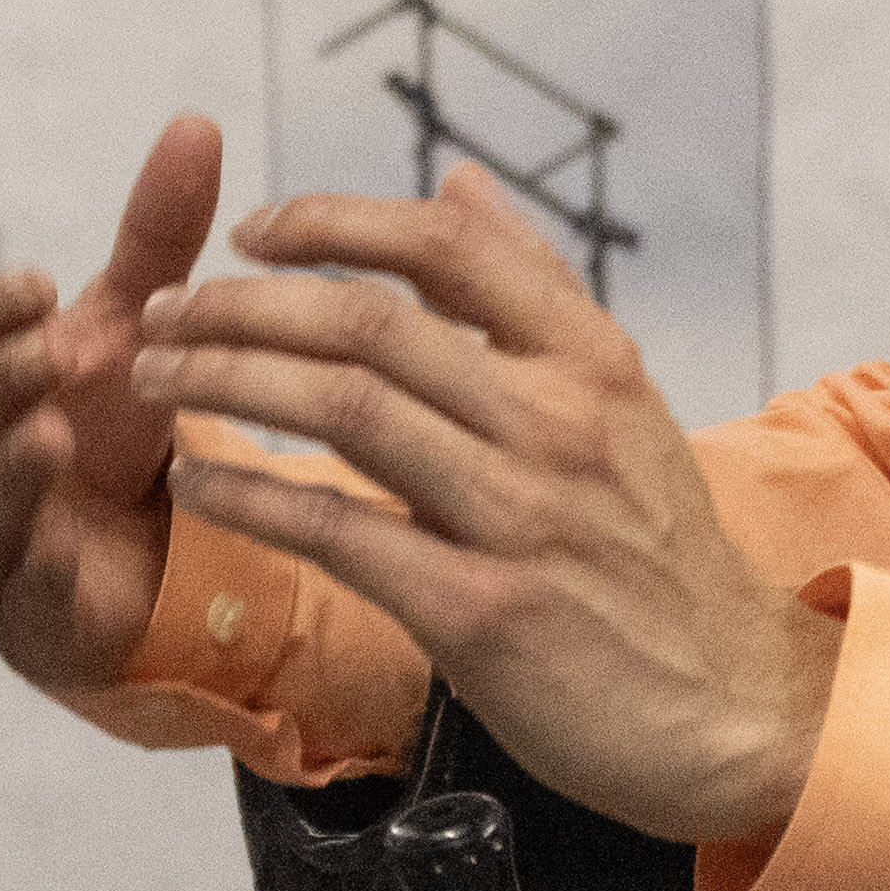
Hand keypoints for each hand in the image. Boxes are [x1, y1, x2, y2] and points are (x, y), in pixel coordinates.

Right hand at [0, 120, 232, 704]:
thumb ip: (157, 233)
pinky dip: (37, 566)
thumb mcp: (137, 326)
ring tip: (57, 435)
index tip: (42, 284)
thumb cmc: (115, 428)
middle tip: (68, 349)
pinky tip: (68, 547)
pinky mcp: (22, 612)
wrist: (142, 554)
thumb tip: (197, 123)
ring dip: (11, 467)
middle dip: (2, 378)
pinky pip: (13, 590)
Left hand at [123, 176, 839, 844]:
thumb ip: (533, 291)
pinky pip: (340, 534)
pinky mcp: (483, 611)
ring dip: (228, 383)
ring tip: (154, 379)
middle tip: (163, 313)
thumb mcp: (622, 402)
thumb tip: (458, 181)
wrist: (735, 708)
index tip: (248, 230)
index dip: (333, 222)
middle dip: (242, 306)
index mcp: (590, 361)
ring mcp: (522, 517)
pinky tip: (196, 486)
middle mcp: (558, 423)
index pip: (447, 250)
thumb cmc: (657, 555)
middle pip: (370, 324)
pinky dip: (253, 500)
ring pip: (344, 410)